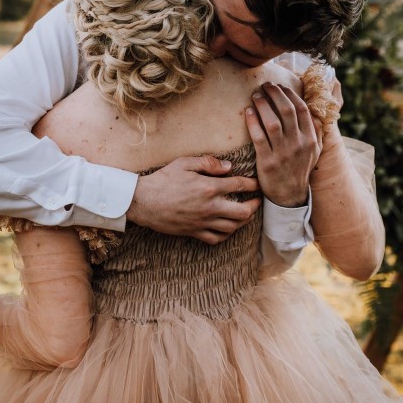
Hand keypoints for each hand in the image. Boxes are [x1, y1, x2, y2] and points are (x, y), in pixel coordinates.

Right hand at [126, 155, 259, 244]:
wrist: (144, 202)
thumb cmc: (163, 180)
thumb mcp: (184, 163)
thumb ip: (208, 163)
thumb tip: (228, 167)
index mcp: (209, 188)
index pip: (239, 185)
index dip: (252, 184)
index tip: (257, 184)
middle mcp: (209, 207)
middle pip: (243, 212)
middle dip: (254, 206)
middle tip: (256, 201)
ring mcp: (203, 222)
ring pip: (232, 227)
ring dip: (243, 221)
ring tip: (245, 214)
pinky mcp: (194, 232)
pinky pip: (216, 239)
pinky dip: (226, 235)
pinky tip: (227, 228)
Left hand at [246, 82, 321, 207]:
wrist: (289, 196)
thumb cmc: (299, 169)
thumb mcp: (315, 151)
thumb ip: (316, 131)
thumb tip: (315, 112)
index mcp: (310, 139)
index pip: (301, 109)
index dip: (290, 94)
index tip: (280, 86)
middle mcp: (298, 144)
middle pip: (287, 111)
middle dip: (275, 94)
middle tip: (265, 85)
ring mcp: (283, 153)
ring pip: (272, 122)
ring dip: (263, 105)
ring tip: (256, 95)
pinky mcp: (267, 162)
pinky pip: (259, 137)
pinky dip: (253, 122)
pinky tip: (248, 112)